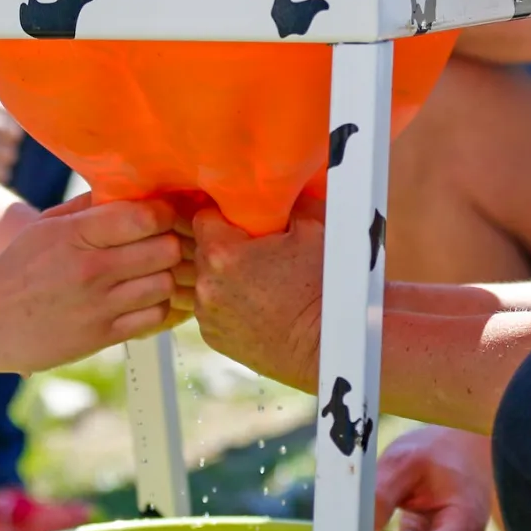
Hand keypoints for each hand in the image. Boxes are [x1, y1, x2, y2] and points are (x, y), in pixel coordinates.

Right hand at [0, 194, 186, 372]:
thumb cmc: (20, 265)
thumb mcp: (47, 226)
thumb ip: (90, 206)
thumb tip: (134, 187)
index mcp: (75, 234)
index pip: (143, 216)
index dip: (163, 211)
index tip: (160, 212)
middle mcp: (90, 270)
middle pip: (165, 249)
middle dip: (169, 240)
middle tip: (161, 240)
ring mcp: (98, 306)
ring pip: (165, 283)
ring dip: (164, 274)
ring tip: (151, 269)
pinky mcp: (102, 336)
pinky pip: (154, 317)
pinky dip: (156, 304)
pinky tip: (142, 296)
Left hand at [193, 201, 322, 391]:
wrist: (328, 344)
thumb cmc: (321, 287)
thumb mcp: (311, 229)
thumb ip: (286, 202)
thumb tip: (279, 186)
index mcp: (221, 252)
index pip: (202, 217)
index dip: (223, 216)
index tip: (242, 222)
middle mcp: (205, 284)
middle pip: (202, 249)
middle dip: (224, 247)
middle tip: (255, 252)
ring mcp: (206, 314)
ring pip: (205, 280)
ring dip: (223, 278)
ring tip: (256, 282)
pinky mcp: (213, 338)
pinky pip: (211, 309)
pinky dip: (226, 305)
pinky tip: (254, 306)